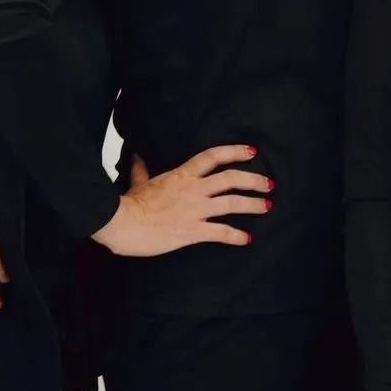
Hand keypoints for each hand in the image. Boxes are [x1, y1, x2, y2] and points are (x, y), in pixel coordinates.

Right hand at [91, 145, 269, 256]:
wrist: (121, 222)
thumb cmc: (128, 204)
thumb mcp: (138, 182)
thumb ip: (141, 170)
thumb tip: (137, 157)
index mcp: (182, 175)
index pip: (213, 157)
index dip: (235, 152)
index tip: (251, 152)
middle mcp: (194, 189)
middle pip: (231, 179)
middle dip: (253, 180)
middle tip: (268, 184)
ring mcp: (195, 210)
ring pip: (232, 203)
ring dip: (253, 204)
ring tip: (267, 206)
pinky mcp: (193, 231)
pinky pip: (221, 232)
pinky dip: (236, 236)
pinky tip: (247, 239)